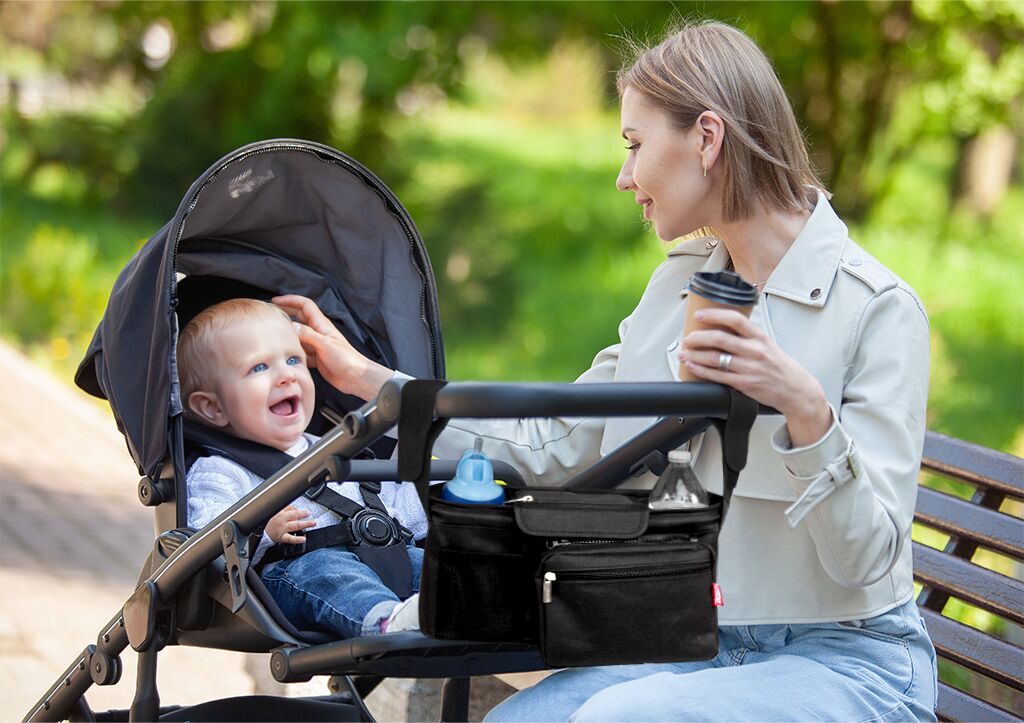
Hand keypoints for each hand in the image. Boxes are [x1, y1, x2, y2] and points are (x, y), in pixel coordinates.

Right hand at [266, 505, 315, 544]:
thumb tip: (296, 508)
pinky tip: (303, 539)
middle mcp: (281, 520)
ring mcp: (282, 529)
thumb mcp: (275, 513)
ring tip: (312, 523)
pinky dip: (297, 539)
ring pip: (295, 525)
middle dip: (303, 514)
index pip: (291, 509)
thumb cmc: (270, 524)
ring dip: (305, 524)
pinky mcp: (282, 538)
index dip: (300, 510)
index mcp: (280, 513)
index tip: (307, 512)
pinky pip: (290, 538)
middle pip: (294, 515)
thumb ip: (286, 509)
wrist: (261, 535)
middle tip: (309, 514)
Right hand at [273, 294, 393, 400]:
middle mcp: (319, 332)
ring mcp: (317, 345)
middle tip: (271, 315)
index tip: (276, 300)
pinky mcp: (316, 357)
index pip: (305, 305)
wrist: (355, 377)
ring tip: (273, 333)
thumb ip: (308, 335)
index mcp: (322, 325)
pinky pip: (301, 350)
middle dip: (286, 313)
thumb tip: (291, 325)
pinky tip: (285, 352)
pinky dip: (293, 349)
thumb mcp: (325, 344)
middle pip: (300, 317)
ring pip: (299, 335)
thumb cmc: (346, 359)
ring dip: (288, 333)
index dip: (291, 300)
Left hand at [678, 308, 831, 446]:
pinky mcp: (745, 384)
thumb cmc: (780, 366)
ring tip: (684, 353)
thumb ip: (747, 337)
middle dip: (698, 337)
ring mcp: (749, 368)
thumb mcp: (768, 345)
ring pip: (715, 358)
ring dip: (695, 355)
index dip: (714, 315)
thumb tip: (721, 328)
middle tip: (687, 338)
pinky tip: (692, 366)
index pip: (735, 319)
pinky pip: (717, 376)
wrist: (796, 390)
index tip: (699, 315)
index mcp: (760, 337)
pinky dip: (701, 370)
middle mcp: (755, 350)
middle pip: (720, 339)